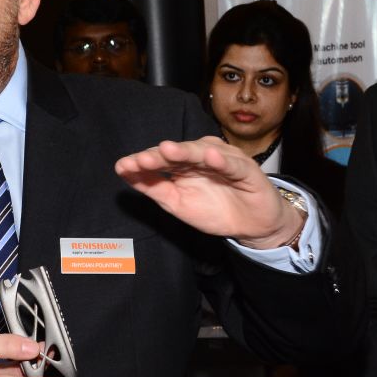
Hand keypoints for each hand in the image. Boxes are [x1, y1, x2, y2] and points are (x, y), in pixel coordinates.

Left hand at [114, 136, 303, 247]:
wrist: (253, 226)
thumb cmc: (216, 210)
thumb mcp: (178, 203)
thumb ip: (153, 188)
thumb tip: (125, 171)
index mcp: (184, 163)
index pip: (161, 159)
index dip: (143, 162)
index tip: (123, 166)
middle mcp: (202, 157)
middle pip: (178, 153)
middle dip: (159, 155)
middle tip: (141, 160)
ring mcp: (224, 160)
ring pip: (202, 153)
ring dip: (185, 152)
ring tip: (167, 150)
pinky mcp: (246, 169)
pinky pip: (232, 164)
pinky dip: (222, 160)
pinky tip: (210, 158)